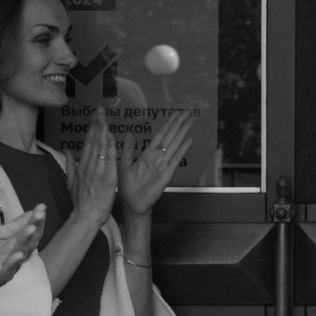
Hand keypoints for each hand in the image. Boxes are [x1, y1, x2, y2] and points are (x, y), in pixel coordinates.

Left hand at [0, 206, 48, 305]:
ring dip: (26, 243)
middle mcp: (9, 259)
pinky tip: (17, 256)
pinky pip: (4, 274)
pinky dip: (11, 265)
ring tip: (32, 229)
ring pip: (18, 258)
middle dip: (34, 229)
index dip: (35, 221)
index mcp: (10, 248)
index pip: (26, 233)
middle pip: (26, 244)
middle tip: (40, 215)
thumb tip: (30, 212)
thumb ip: (10, 228)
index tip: (41, 208)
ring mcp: (2, 271)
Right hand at [69, 106, 121, 241]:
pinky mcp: (107, 176)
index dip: (91, 129)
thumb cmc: (81, 201)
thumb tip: (66, 150)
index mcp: (82, 165)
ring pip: (100, 146)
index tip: (94, 117)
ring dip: (102, 130)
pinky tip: (110, 136)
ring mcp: (98, 170)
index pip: (88, 143)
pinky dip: (109, 146)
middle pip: (93, 141)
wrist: (86, 215)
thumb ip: (70, 164)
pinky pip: (109, 159)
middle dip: (96, 124)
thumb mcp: (72, 181)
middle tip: (99, 109)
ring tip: (104, 116)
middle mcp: (89, 164)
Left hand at [117, 105, 194, 220]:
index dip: (168, 123)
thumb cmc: (128, 187)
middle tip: (188, 112)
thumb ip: (128, 149)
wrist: (132, 204)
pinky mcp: (166, 174)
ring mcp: (163, 165)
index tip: (176, 113)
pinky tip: (188, 140)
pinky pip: (175, 159)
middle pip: (171, 137)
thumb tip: (129, 133)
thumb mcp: (124, 164)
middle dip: (179, 124)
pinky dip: (182, 150)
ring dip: (182, 132)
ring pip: (174, 144)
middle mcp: (158, 157)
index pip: (161, 135)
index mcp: (148, 154)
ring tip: (191, 121)